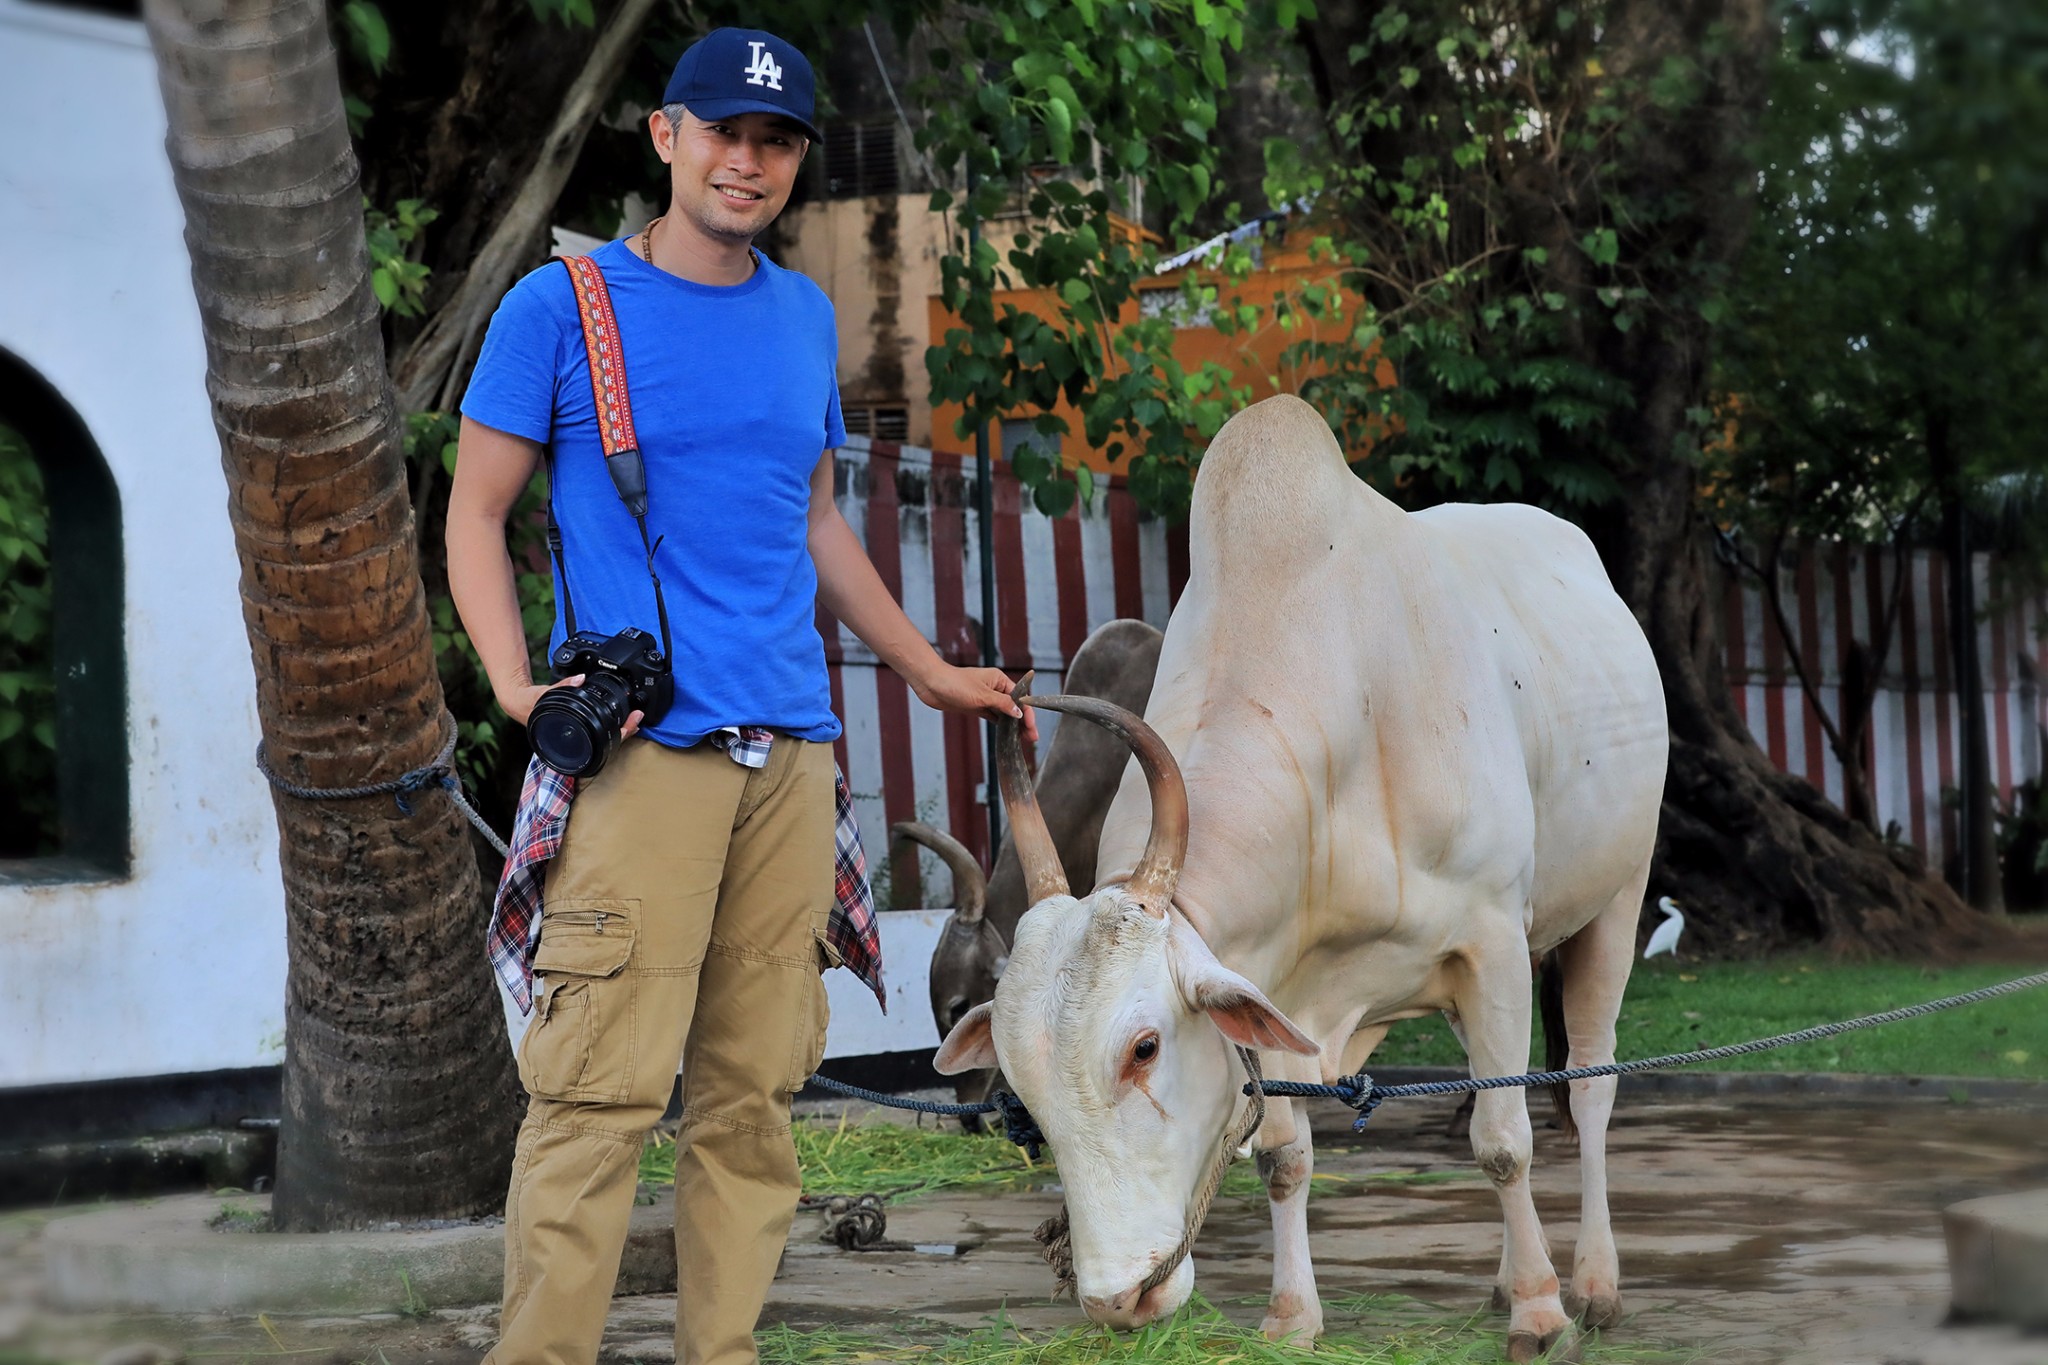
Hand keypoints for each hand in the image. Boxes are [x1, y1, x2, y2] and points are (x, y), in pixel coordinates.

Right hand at [501, 675, 643, 738]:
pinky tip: (622, 719)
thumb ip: (562, 686)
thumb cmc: (531, 702)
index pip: (598, 743)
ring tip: (635, 719)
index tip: (630, 726)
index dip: (616, 736)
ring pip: (606, 739)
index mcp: (567, 739)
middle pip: (607, 743)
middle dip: (625, 732)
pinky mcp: (581, 730)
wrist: (518, 703)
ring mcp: (579, 738)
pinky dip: (613, 726)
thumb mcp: (544, 694)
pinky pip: (601, 731)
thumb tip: (579, 679)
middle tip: (637, 718)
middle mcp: (574, 741)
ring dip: (622, 729)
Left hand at [913, 665, 1038, 742]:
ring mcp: (985, 698)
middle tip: (1033, 738)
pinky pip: (993, 717)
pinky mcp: (976, 707)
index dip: (1027, 713)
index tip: (1032, 727)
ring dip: (1013, 725)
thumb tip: (1019, 713)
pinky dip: (1001, 725)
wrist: (931, 684)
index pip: (1020, 698)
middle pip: (1014, 706)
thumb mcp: (982, 695)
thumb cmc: (955, 683)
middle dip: (1024, 722)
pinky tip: (1008, 734)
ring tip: (1023, 739)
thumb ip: (1003, 704)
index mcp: (999, 680)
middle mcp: (994, 688)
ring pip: (1004, 713)